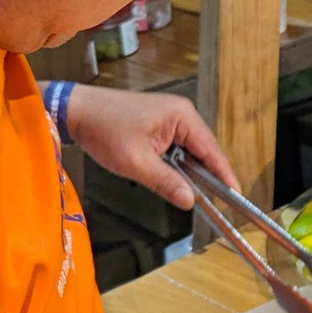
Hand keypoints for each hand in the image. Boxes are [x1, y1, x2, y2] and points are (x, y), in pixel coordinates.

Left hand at [64, 87, 237, 208]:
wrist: (76, 111)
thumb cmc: (104, 129)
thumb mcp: (136, 162)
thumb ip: (165, 182)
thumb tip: (189, 200)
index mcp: (182, 116)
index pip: (211, 149)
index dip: (224, 173)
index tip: (235, 194)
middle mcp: (181, 113)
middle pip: (203, 149)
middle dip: (208, 174)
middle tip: (219, 201)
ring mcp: (170, 117)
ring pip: (189, 150)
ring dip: (190, 170)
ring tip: (201, 193)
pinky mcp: (158, 123)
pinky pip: (177, 147)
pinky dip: (177, 164)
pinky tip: (176, 178)